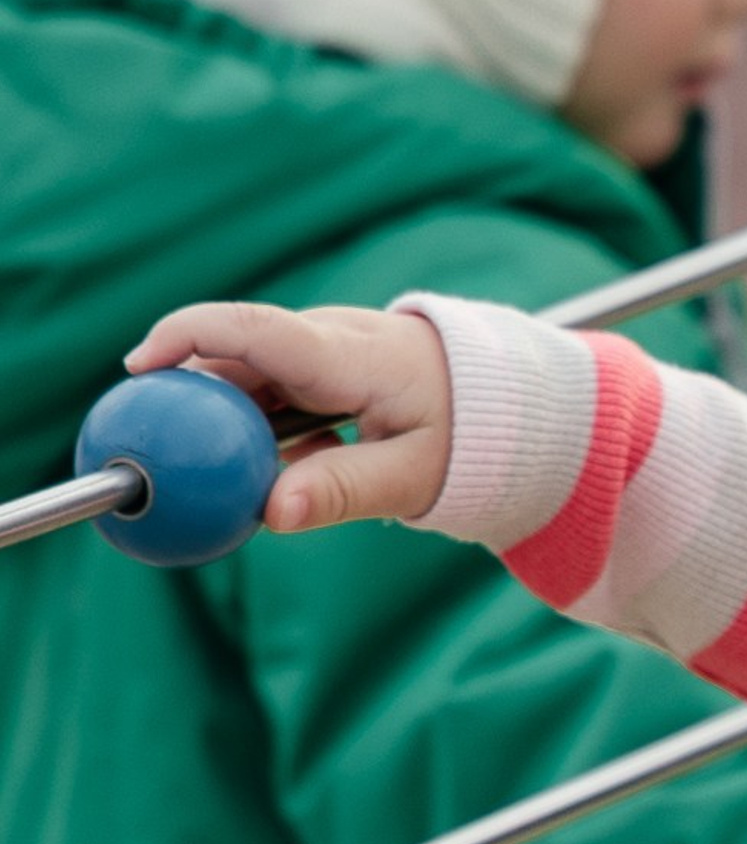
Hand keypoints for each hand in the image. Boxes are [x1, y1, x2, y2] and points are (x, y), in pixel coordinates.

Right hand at [125, 303, 454, 531]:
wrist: (512, 404)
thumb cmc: (471, 436)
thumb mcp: (415, 475)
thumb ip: (344, 491)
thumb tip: (273, 513)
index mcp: (350, 355)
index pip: (253, 329)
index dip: (186, 338)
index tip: (138, 370)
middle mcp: (328, 340)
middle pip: (237, 360)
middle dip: (193, 402)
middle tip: (167, 456)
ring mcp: (324, 350)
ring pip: (251, 381)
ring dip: (233, 426)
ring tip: (252, 473)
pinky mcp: (324, 369)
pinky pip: (274, 394)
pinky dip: (263, 431)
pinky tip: (295, 467)